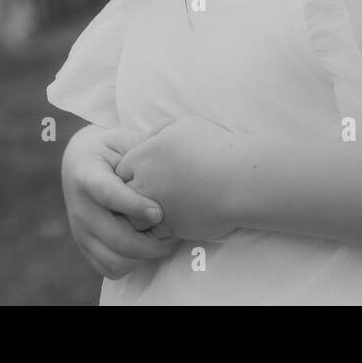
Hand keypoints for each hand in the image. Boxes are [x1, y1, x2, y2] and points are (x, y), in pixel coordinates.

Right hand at [60, 125, 180, 278]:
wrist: (81, 162)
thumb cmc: (112, 149)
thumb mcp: (124, 141)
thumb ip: (144, 148)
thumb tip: (173, 155)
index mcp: (87, 174)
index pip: (107, 194)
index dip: (133, 206)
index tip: (159, 213)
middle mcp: (79, 207)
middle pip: (116, 237)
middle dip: (151, 242)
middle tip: (176, 233)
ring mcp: (79, 231)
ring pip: (115, 259)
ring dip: (145, 255)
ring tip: (166, 242)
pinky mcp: (84, 247)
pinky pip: (110, 268)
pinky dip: (133, 264)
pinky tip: (149, 247)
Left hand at [114, 116, 242, 243]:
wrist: (239, 178)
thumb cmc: (216, 148)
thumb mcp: (186, 126)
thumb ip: (162, 130)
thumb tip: (150, 137)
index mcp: (145, 155)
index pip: (121, 170)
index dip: (133, 174)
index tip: (148, 176)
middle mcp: (146, 181)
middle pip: (123, 196)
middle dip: (134, 197)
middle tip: (150, 196)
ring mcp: (157, 206)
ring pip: (135, 219)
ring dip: (144, 218)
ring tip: (162, 213)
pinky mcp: (171, 227)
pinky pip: (155, 236)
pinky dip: (163, 233)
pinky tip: (178, 224)